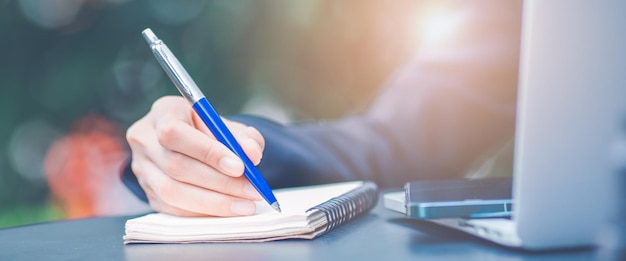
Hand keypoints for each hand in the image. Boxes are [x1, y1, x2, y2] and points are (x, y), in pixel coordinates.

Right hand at [126, 96, 264, 216]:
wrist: (192, 143)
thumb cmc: (209, 131)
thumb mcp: (228, 126)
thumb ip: (244, 137)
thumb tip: (252, 154)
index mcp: (163, 112)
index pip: (176, 133)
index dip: (207, 152)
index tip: (240, 167)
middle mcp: (144, 139)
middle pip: (176, 166)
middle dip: (220, 182)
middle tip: (252, 191)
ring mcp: (142, 168)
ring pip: (172, 192)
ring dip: (214, 202)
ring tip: (245, 205)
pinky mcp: (148, 192)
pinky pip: (173, 209)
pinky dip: (203, 212)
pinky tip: (228, 211)